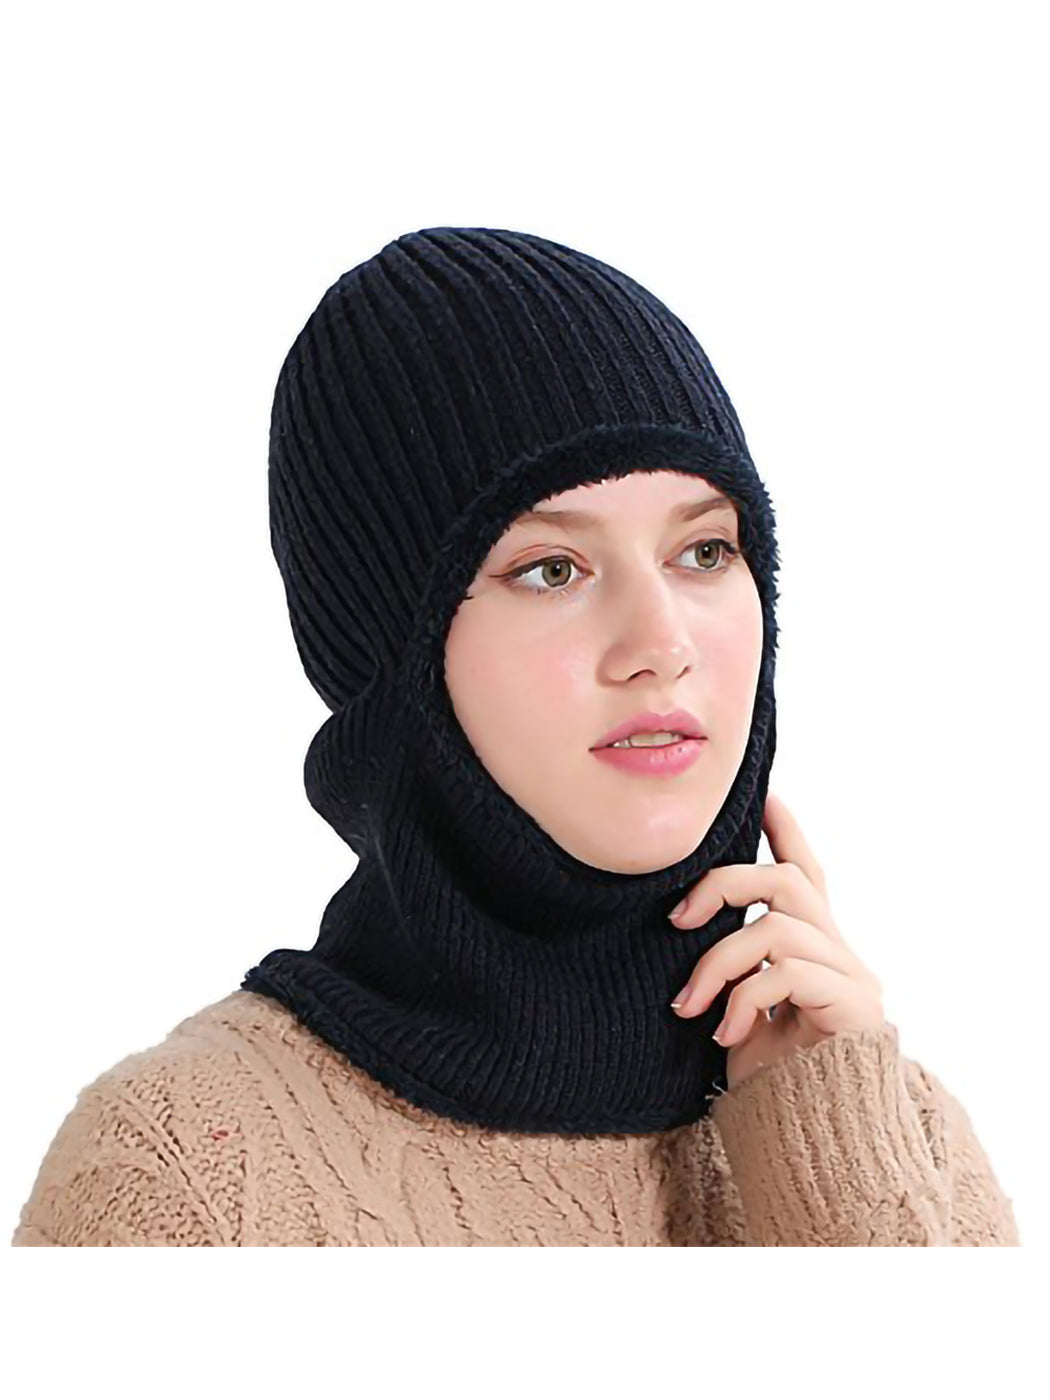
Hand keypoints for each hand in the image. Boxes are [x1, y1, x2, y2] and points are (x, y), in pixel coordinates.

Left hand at [668, 791, 885, 1089]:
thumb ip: (729, 964)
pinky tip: (725, 1034)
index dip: (785, 829)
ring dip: (718, 961)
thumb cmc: (769, 1078)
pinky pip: (787, 973)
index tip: (763, 793)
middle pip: (788, 879)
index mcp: (811, 945)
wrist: (814, 1142)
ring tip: (688, 1004)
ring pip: (777, 925)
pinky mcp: (855, 1007)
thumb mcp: (737, 1009)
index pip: (804, 869)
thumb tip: (676, 920)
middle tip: (677, 917)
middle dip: (725, 883)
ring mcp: (852, 977)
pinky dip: (743, 998)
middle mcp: (839, 951)